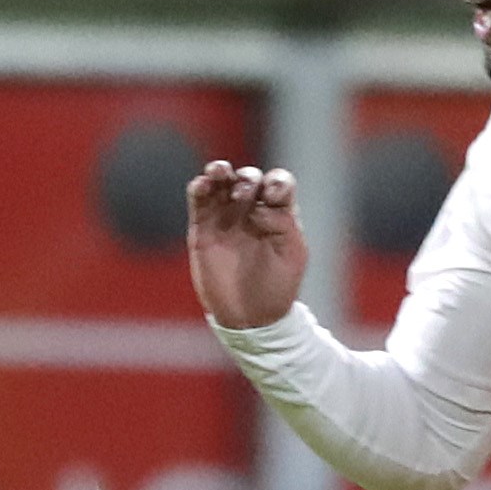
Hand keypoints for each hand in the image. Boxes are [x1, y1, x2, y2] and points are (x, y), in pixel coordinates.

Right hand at [185, 163, 309, 329]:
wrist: (251, 317)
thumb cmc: (277, 286)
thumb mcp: (291, 253)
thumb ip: (283, 223)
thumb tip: (261, 204)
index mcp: (278, 213)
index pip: (278, 183)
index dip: (276, 181)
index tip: (272, 195)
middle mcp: (251, 210)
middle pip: (248, 178)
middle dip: (246, 179)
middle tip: (244, 196)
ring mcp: (225, 217)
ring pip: (220, 183)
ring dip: (219, 171)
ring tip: (218, 172)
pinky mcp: (203, 229)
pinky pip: (198, 201)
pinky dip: (199, 188)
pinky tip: (202, 185)